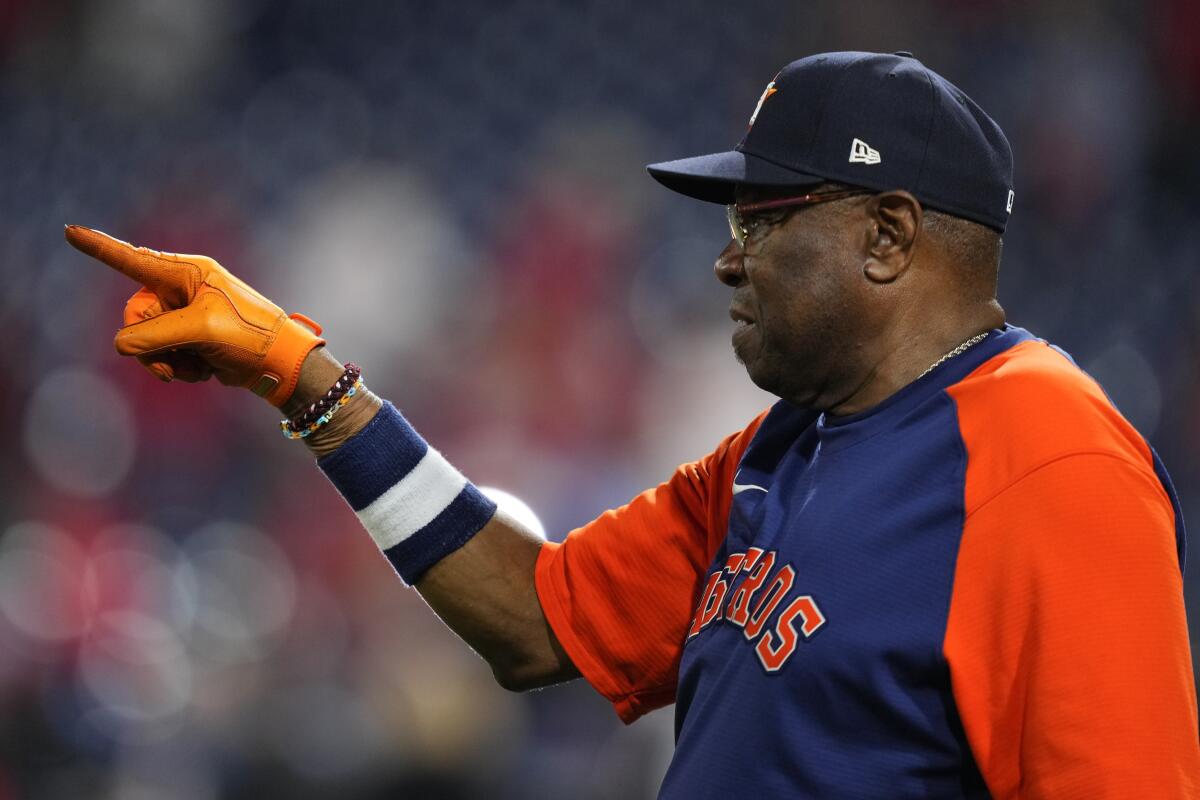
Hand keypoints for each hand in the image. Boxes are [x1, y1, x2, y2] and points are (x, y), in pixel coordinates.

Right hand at [65, 225, 324, 406]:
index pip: (134, 260)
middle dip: (148, 345)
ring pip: (146, 340)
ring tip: (196, 368)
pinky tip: (205, 370)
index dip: (99, 248)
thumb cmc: (249, 337)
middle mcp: (183, 289)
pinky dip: (180, 366)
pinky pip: (163, 353)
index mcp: (188, 273)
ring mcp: (184, 314)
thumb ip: (154, 335)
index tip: (69, 231)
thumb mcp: (201, 331)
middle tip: (171, 364)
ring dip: (166, 360)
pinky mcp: (189, 337)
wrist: (280, 364)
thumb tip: (122, 345)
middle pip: (134, 315)